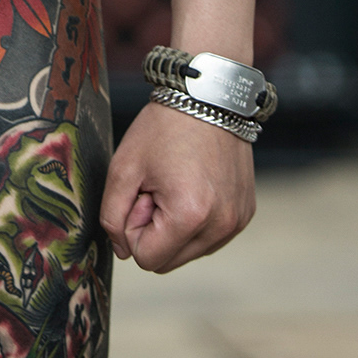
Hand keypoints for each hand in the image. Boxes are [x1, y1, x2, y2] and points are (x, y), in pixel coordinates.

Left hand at [100, 99, 254, 272]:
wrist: (208, 96)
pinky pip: (209, 238)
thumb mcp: (123, 167)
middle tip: (156, 187)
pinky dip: (195, 221)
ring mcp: (237, 222)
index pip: (146, 259)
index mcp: (189, 217)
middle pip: (168, 261)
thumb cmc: (163, 128)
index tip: (142, 191)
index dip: (134, 226)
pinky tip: (194, 185)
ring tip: (175, 184)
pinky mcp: (245, 214)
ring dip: (175, 226)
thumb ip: (112, 217)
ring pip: (188, 252)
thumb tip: (124, 251)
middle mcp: (220, 226)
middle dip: (154, 230)